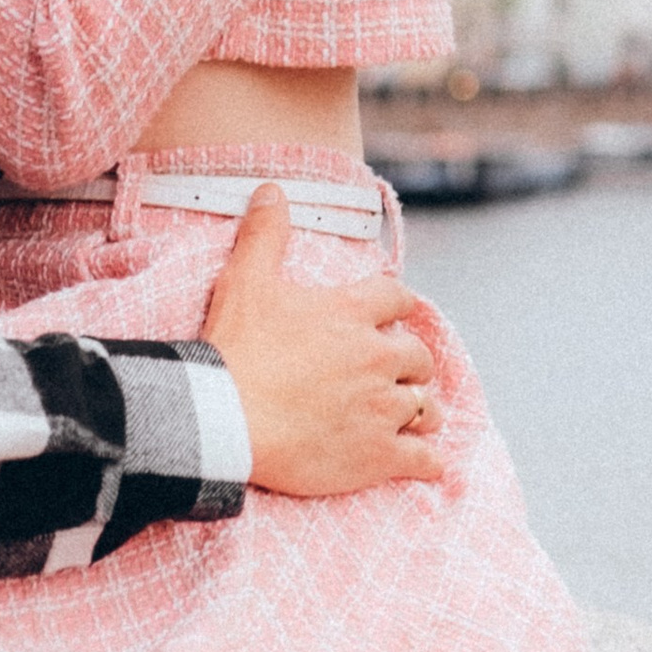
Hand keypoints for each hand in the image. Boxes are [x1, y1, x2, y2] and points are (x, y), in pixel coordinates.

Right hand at [202, 188, 443, 495]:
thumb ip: (265, 234)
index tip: (388, 317)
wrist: (224, 419)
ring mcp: (382, 409)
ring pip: (427, 407)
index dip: (395, 306)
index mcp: (352, 313)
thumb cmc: (236, 349)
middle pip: (418, 356)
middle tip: (392, 372)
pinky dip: (427, 461)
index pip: (398, 298)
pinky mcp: (378, 455)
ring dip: (420, 409)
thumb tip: (273, 189)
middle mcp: (377, 358)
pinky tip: (421, 462)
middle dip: (409, 362)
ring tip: (408, 416)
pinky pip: (424, 459)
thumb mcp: (246, 280)